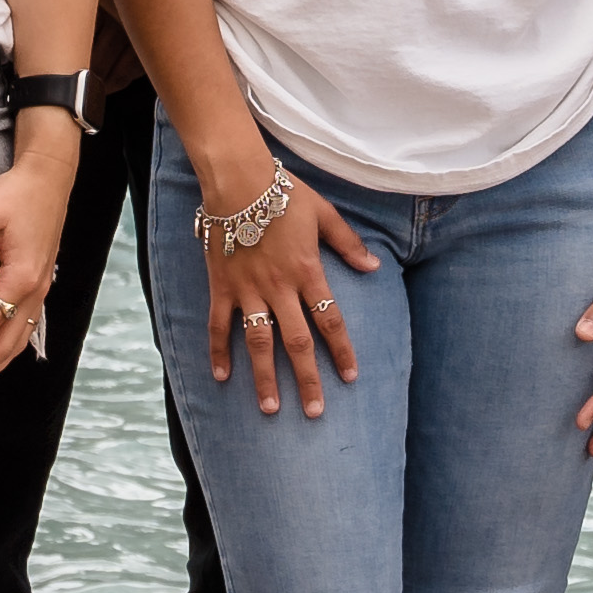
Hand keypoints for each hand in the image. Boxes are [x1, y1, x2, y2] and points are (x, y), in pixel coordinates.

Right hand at [190, 132, 377, 417]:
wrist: (238, 180)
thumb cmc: (284, 193)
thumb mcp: (325, 214)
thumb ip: (348, 243)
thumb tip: (373, 266)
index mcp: (308, 273)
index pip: (331, 321)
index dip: (342, 352)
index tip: (350, 377)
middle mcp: (280, 289)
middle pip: (298, 343)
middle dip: (308, 380)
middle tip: (314, 412)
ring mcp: (249, 291)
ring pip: (259, 343)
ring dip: (265, 377)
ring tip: (270, 408)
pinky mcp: (222, 287)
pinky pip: (219, 325)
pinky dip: (218, 351)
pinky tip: (221, 377)